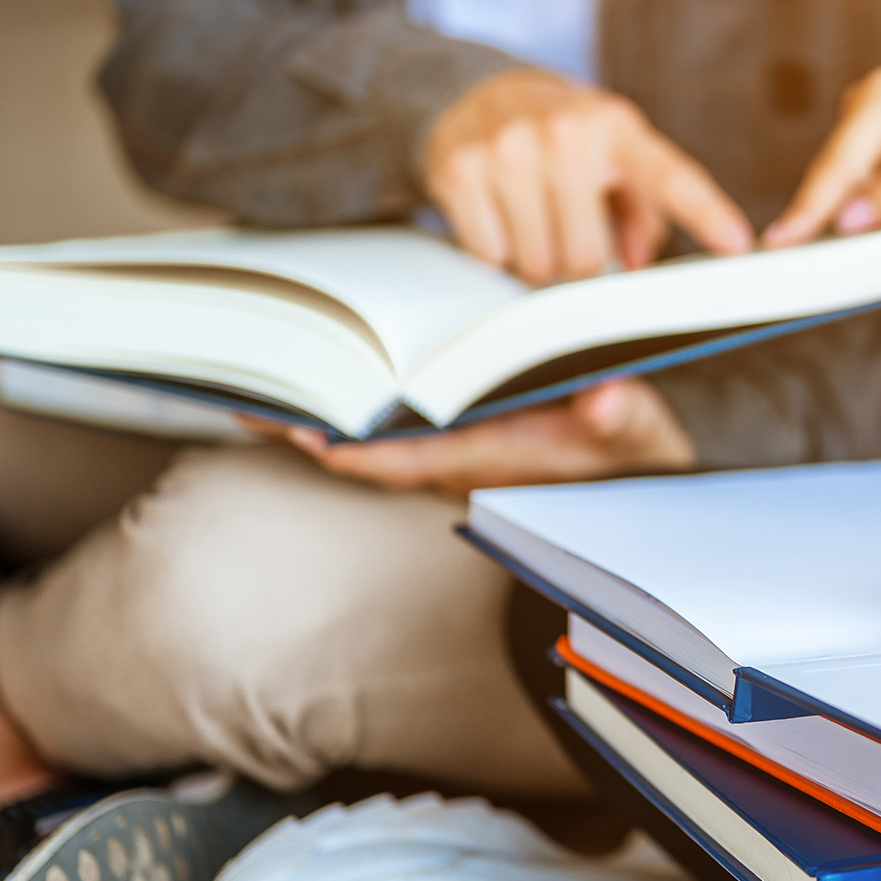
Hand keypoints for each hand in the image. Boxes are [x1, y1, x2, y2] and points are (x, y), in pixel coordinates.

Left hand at [249, 379, 693, 498]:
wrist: (634, 491)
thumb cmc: (631, 456)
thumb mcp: (636, 431)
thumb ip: (621, 416)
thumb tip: (606, 400)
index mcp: (496, 457)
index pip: (415, 458)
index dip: (360, 450)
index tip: (309, 436)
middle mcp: (461, 463)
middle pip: (369, 451)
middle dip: (310, 429)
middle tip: (244, 400)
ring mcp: (451, 456)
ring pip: (368, 443)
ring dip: (315, 421)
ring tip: (254, 389)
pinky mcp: (452, 444)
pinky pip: (382, 433)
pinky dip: (342, 415)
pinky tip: (309, 390)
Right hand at [426, 69, 753, 283]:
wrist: (478, 93)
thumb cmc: (564, 137)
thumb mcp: (616, 155)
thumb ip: (646, 211)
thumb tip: (640, 263)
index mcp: (618, 130)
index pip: (670, 178)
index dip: (707, 214)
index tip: (738, 244)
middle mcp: (566, 133)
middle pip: (589, 258)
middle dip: (579, 257)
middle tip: (567, 221)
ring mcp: (510, 149)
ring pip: (539, 264)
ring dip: (537, 257)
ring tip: (533, 213)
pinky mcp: (460, 170)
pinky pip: (490, 256)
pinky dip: (494, 249)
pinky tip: (498, 211)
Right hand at [762, 44, 880, 246]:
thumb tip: (850, 220)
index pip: (834, 167)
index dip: (805, 211)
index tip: (776, 244)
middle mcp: (870, 103)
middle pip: (838, 177)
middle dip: (844, 217)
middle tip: (853, 250)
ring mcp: (877, 120)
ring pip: (858, 184)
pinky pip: (876, 181)